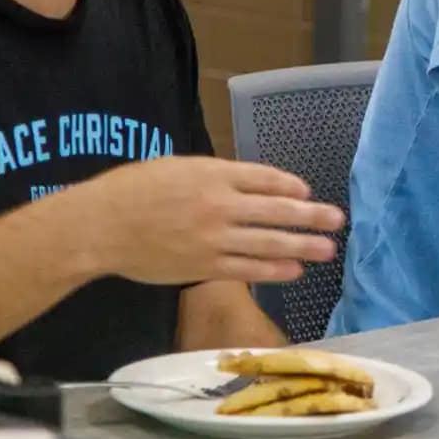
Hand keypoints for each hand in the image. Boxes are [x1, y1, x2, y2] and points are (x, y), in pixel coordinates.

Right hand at [68, 156, 345, 284]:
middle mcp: (220, 204)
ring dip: (303, 246)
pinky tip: (294, 270)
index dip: (291, 186)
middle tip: (338, 220)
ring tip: (327, 249)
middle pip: (278, 211)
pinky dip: (274, 269)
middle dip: (312, 217)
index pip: (265, 179)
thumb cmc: (133, 191)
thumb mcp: (176, 167)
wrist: (100, 227)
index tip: (307, 192)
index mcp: (213, 173)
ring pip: (269, 243)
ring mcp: (214, 238)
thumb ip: (213, 175)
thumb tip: (247, 184)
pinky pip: (248, 268)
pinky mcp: (205, 266)